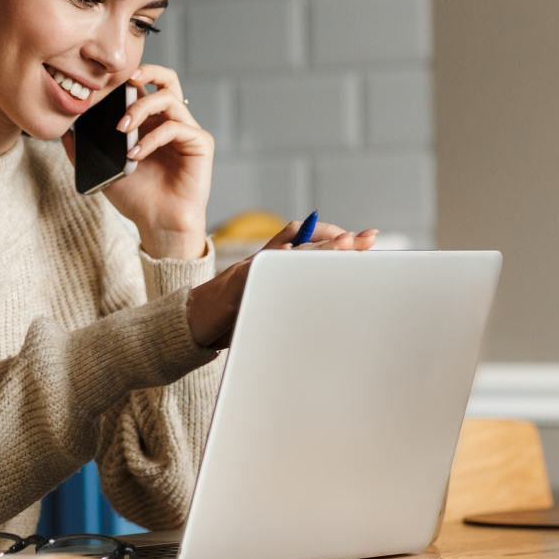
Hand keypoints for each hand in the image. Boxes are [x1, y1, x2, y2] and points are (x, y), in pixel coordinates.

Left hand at [70, 65, 212, 259]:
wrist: (158, 225)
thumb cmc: (137, 198)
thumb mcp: (104, 170)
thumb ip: (85, 151)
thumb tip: (64, 132)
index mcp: (151, 123)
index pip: (145, 86)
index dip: (130, 78)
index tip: (106, 83)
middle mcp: (171, 121)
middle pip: (167, 79)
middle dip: (146, 72)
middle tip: (125, 83)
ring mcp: (187, 131)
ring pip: (170, 98)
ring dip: (141, 108)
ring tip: (122, 128)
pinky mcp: (200, 144)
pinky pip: (177, 127)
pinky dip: (152, 138)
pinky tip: (135, 154)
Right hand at [185, 218, 378, 347]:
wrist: (192, 322)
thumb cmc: (232, 314)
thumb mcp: (267, 300)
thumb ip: (291, 290)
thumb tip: (331, 292)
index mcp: (273, 262)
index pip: (307, 239)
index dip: (336, 236)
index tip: (366, 238)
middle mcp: (263, 260)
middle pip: (303, 241)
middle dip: (336, 241)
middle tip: (362, 239)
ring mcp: (248, 270)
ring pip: (287, 252)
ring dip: (316, 248)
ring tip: (343, 245)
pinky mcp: (234, 286)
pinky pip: (258, 271)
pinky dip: (276, 262)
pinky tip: (293, 255)